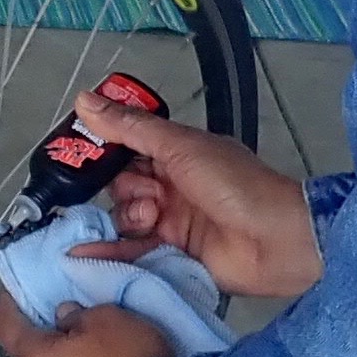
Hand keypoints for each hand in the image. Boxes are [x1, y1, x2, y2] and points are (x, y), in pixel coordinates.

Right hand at [71, 90, 323, 297]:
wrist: (276, 240)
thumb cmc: (237, 185)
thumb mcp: (181, 146)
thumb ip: (132, 128)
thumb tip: (85, 100)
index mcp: (176, 155)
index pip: (127, 150)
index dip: (105, 152)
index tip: (80, 155)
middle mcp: (171, 188)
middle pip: (121, 187)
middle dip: (124, 190)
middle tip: (147, 194)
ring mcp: (170, 223)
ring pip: (124, 219)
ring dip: (128, 218)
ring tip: (152, 219)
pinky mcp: (170, 256)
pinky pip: (130, 252)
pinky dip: (109, 253)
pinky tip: (85, 253)